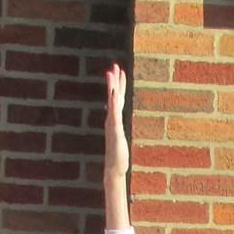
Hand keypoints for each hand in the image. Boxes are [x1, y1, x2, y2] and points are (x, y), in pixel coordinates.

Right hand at [104, 62, 130, 184]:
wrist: (114, 167)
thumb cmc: (118, 155)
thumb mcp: (121, 139)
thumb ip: (120, 131)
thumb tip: (120, 125)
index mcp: (114, 119)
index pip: (117, 99)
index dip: (118, 85)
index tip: (119, 71)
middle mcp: (112, 119)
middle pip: (114, 96)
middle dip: (114, 81)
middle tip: (114, 66)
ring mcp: (112, 123)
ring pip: (113, 102)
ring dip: (112, 87)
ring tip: (111, 73)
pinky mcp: (114, 129)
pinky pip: (114, 113)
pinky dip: (114, 102)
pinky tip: (114, 94)